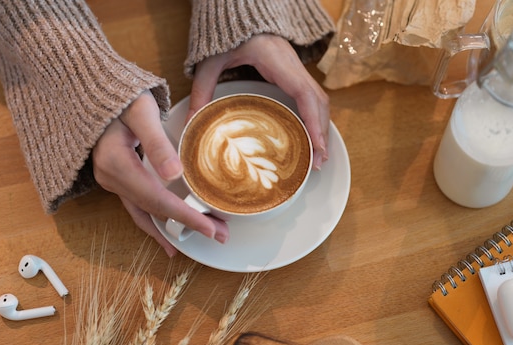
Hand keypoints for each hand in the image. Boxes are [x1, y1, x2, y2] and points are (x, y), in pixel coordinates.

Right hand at [92, 91, 228, 255]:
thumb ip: (157, 143)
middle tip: (219, 234)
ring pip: (143, 213)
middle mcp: (110, 178)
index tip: (211, 228)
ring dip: (170, 228)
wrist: (94, 88)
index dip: (185, 216)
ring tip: (197, 238)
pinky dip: (154, 220)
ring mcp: (111, 180)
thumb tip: (175, 175)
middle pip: (153, 210)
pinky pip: (137, 206)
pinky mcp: (116, 177)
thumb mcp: (142, 112)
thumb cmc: (122, 95)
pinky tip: (166, 233)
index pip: (157, 199)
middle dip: (186, 224)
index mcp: (116, 163)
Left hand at [188, 34, 329, 169]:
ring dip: (321, 127)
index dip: (313, 122)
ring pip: (319, 99)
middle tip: (318, 162)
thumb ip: (201, 91)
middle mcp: (292, 65)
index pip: (304, 94)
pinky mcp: (292, 72)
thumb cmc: (225, 34)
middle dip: (321, 132)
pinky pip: (310, 96)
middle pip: (318, 101)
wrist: (236, 12)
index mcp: (277, 61)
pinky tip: (310, 136)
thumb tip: (191, 123)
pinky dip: (314, 117)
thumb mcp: (209, 63)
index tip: (316, 146)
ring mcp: (295, 68)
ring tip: (318, 155)